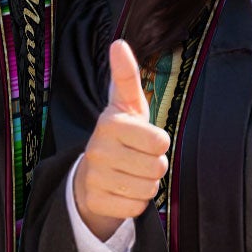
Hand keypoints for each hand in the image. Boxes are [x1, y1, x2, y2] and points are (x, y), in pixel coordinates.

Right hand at [72, 39, 169, 240]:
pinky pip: (136, 207)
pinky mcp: (95, 201)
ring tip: (130, 173)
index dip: (159, 143)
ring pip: (148, 189)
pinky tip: (122, 190)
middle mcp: (98, 149)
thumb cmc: (121, 135)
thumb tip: (118, 43)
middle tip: (138, 159)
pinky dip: (135, 202)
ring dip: (146, 184)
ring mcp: (94, 177)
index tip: (144, 138)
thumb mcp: (127, 105)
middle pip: (157, 167)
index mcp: (109, 123)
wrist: (91, 174)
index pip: (160, 141)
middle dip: (155, 166)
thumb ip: (126, 76)